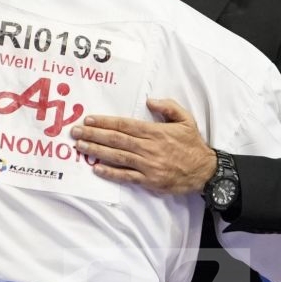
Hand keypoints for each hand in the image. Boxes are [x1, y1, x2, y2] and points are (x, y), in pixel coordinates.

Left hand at [72, 99, 217, 195]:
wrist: (205, 171)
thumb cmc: (193, 145)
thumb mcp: (185, 119)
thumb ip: (168, 107)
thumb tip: (149, 101)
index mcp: (155, 132)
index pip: (124, 125)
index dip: (105, 122)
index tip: (89, 119)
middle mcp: (149, 148)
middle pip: (116, 139)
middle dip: (94, 134)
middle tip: (75, 132)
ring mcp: (148, 165)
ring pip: (117, 157)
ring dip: (97, 151)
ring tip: (80, 146)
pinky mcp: (149, 180)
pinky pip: (126, 176)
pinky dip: (110, 173)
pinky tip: (96, 168)